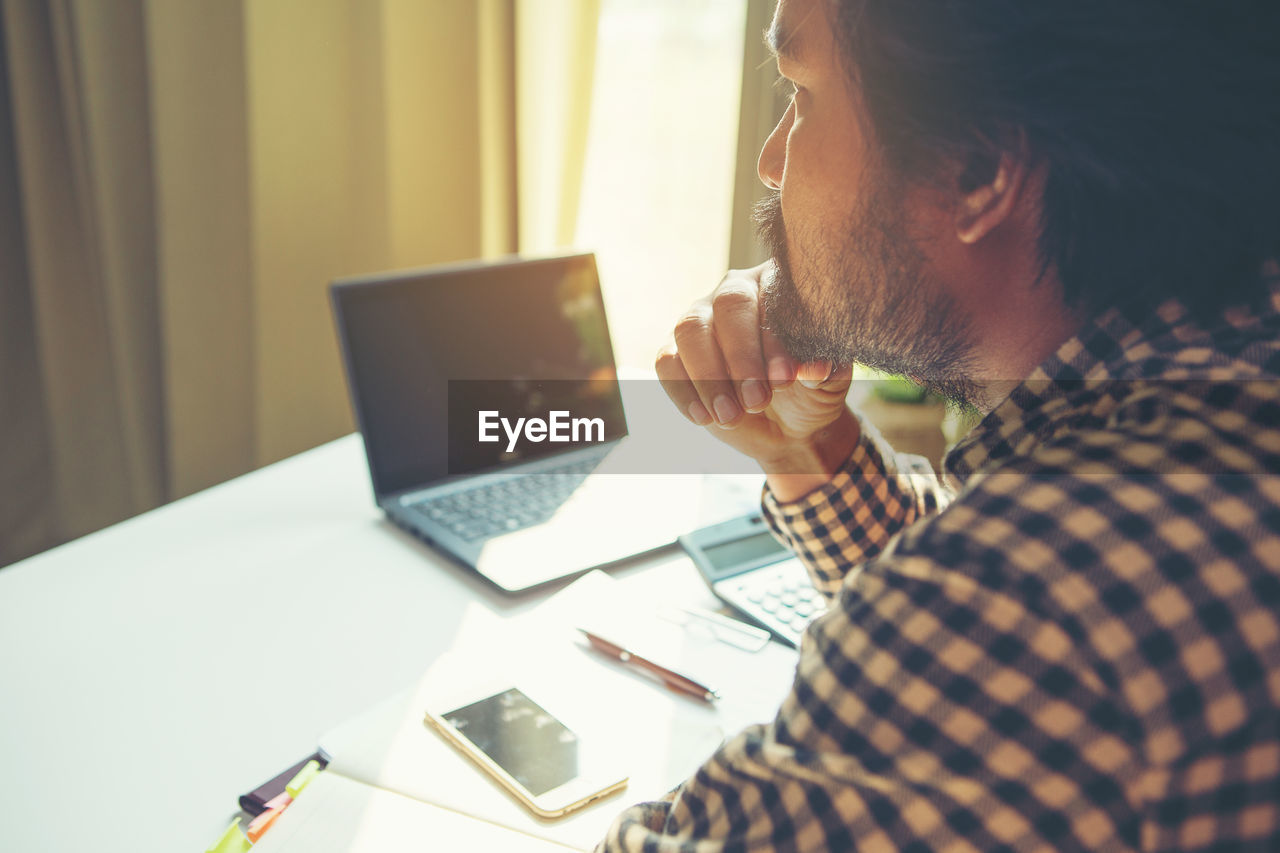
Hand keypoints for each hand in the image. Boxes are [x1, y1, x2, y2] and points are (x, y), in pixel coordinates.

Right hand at [655, 261, 858, 498]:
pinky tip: (705, 418)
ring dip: (709, 376)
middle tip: (757, 400)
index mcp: (780, 284)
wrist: (790, 425)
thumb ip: (827, 371)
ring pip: (691, 330)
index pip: (772, 296)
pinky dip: (683, 391)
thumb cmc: (812, 390)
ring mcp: (703, 317)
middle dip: (741, 356)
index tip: (785, 380)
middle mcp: (738, 290)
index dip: (774, 338)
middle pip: (728, 305)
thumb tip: (814, 368)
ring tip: (731, 416)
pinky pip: (668, 362)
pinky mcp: (677, 349)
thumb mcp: (830, 383)